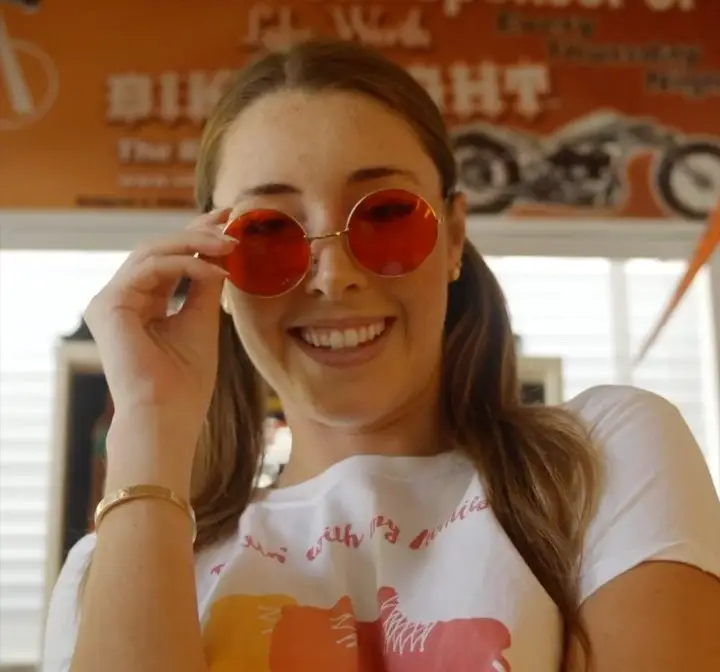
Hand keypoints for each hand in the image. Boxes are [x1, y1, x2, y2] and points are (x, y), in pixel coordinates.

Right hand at [84, 210, 235, 478]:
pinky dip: (186, 264)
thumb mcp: (202, 321)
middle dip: (197, 231)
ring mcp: (110, 301)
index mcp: (142, 304)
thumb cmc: (186, 382)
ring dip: (195, 243)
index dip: (197, 237)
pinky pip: (150, 268)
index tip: (228, 222)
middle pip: (158, 248)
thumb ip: (205, 286)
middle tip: (230, 218)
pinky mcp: (108, 306)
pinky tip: (215, 270)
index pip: (170, 260)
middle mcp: (122, 299)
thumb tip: (220, 252)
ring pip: (152, 252)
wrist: (168, 416)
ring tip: (230, 245)